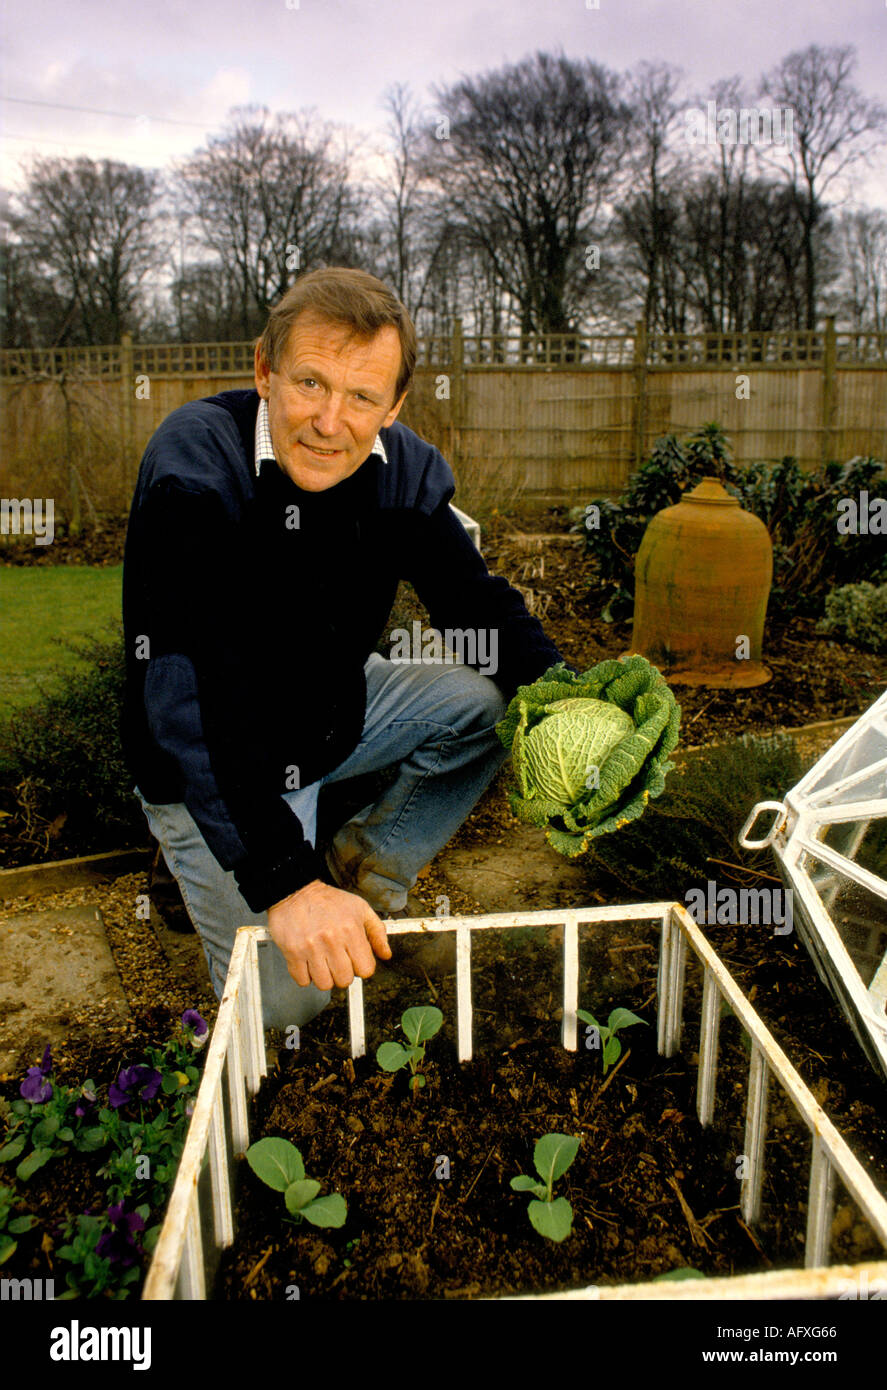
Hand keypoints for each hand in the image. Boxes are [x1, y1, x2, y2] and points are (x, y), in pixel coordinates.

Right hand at [266, 880, 391, 990]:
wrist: (295, 891)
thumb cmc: (328, 901)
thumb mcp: (360, 909)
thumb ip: (377, 932)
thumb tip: (386, 954)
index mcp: (351, 929)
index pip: (366, 969)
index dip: (361, 967)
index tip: (355, 960)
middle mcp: (332, 939)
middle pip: (345, 980)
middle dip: (343, 974)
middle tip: (337, 961)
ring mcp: (311, 947)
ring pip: (324, 984)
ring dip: (324, 977)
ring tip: (322, 962)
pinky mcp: (293, 952)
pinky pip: (302, 981)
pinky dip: (305, 976)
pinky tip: (308, 962)